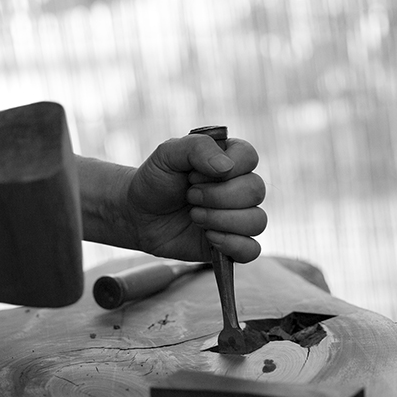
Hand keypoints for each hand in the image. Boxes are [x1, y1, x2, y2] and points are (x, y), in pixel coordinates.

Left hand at [124, 134, 266, 262]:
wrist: (138, 215)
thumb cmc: (156, 181)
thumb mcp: (168, 154)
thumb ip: (197, 147)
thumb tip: (226, 167)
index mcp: (229, 160)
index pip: (250, 157)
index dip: (225, 167)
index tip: (194, 173)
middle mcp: (239, 188)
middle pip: (256, 191)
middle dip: (218, 196)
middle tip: (190, 196)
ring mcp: (238, 217)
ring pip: (257, 221)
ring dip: (221, 219)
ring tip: (194, 216)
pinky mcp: (232, 244)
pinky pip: (252, 249)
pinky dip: (232, 244)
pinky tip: (209, 237)